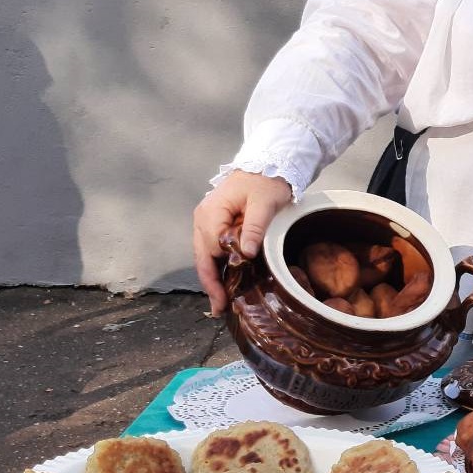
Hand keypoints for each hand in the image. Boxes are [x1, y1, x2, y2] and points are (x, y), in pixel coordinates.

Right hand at [192, 170, 293, 315]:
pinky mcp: (216, 224)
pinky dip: (217, 267)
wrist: (269, 164)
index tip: (229, 293)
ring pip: (206, 256)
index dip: (220, 272)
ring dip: (213, 278)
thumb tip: (246, 253)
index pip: (211, 249)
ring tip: (221, 303)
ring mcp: (208, 222)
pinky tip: (224, 283)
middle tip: (220, 308)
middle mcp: (204, 219)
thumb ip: (255, 227)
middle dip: (210, 283)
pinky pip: (213, 250)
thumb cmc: (266, 181)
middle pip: (203, 257)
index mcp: (212, 213)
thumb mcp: (265, 203)